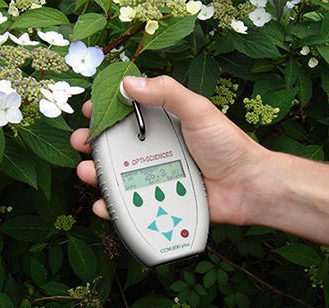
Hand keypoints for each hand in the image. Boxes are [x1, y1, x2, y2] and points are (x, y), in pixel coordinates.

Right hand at [71, 75, 270, 223]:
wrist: (247, 186)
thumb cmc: (228, 145)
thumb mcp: (198, 110)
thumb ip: (167, 93)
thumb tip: (130, 82)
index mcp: (164, 123)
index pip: (128, 112)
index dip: (106, 110)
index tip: (89, 110)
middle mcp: (157, 147)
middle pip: (117, 144)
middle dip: (94, 143)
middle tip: (81, 143)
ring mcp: (157, 173)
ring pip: (119, 173)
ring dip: (98, 173)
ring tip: (88, 172)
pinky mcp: (159, 197)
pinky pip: (132, 201)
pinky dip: (115, 204)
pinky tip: (104, 204)